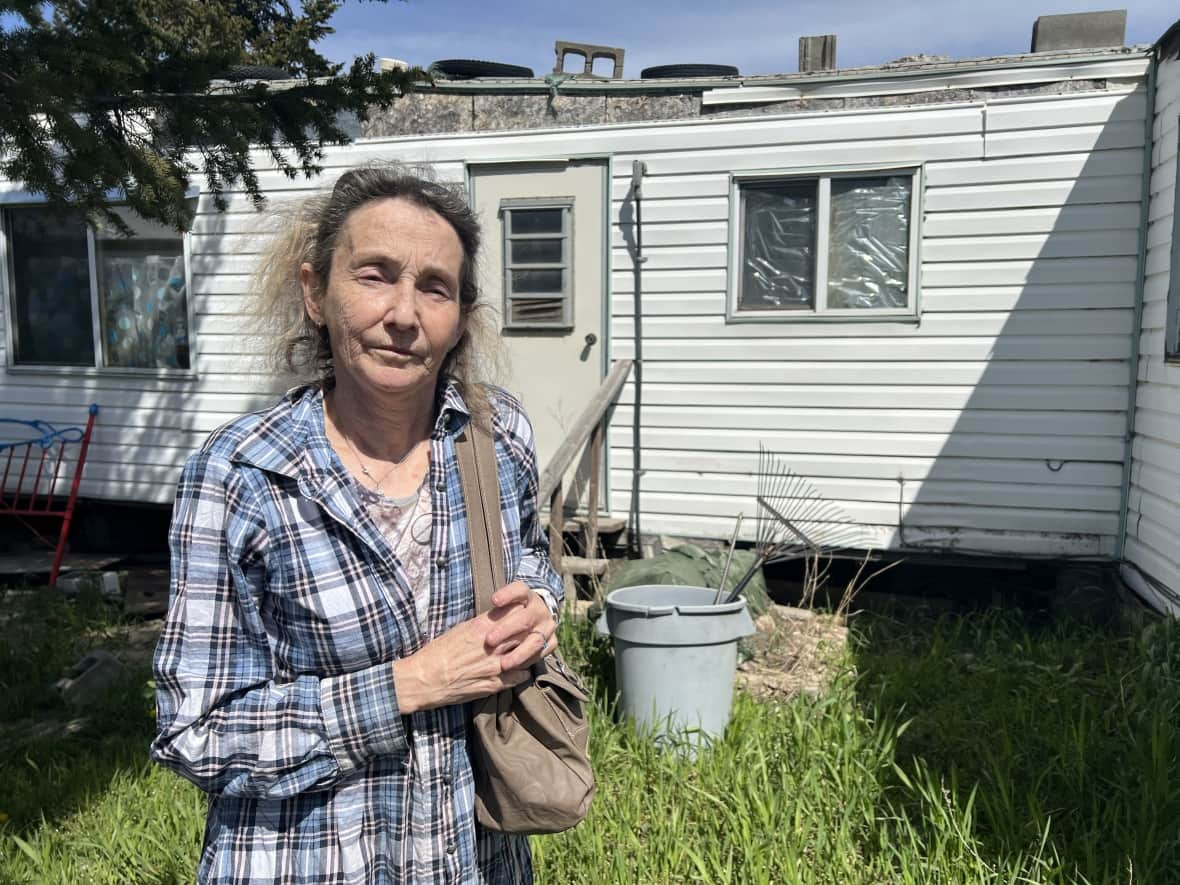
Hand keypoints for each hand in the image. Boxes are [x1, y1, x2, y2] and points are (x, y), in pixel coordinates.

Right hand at [391, 581, 555, 713]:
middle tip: (532, 632)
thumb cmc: (438, 652)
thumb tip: (500, 619)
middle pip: (526, 632)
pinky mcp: (495, 684)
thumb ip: (484, 624)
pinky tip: (518, 670)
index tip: (526, 614)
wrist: (424, 679)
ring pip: (529, 655)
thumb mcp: (461, 629)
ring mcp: (496, 666)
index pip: (517, 611)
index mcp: (482, 627)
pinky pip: (521, 676)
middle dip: (531, 631)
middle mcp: (493, 645)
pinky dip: (523, 672)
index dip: (524, 612)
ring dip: (531, 652)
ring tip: (528, 651)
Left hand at [484, 580, 557, 671]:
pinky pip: (541, 653)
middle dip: (507, 629)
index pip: (519, 590)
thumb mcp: (500, 612)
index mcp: (527, 596)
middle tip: (490, 640)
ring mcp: (547, 626)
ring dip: (519, 653)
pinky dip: (528, 661)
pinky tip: (516, 668)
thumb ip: (491, 617)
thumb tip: (470, 627)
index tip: (494, 601)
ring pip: (535, 640)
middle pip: (525, 618)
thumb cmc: (507, 616)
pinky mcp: (552, 642)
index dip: (508, 595)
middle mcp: (539, 610)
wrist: (534, 620)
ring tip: (504, 664)